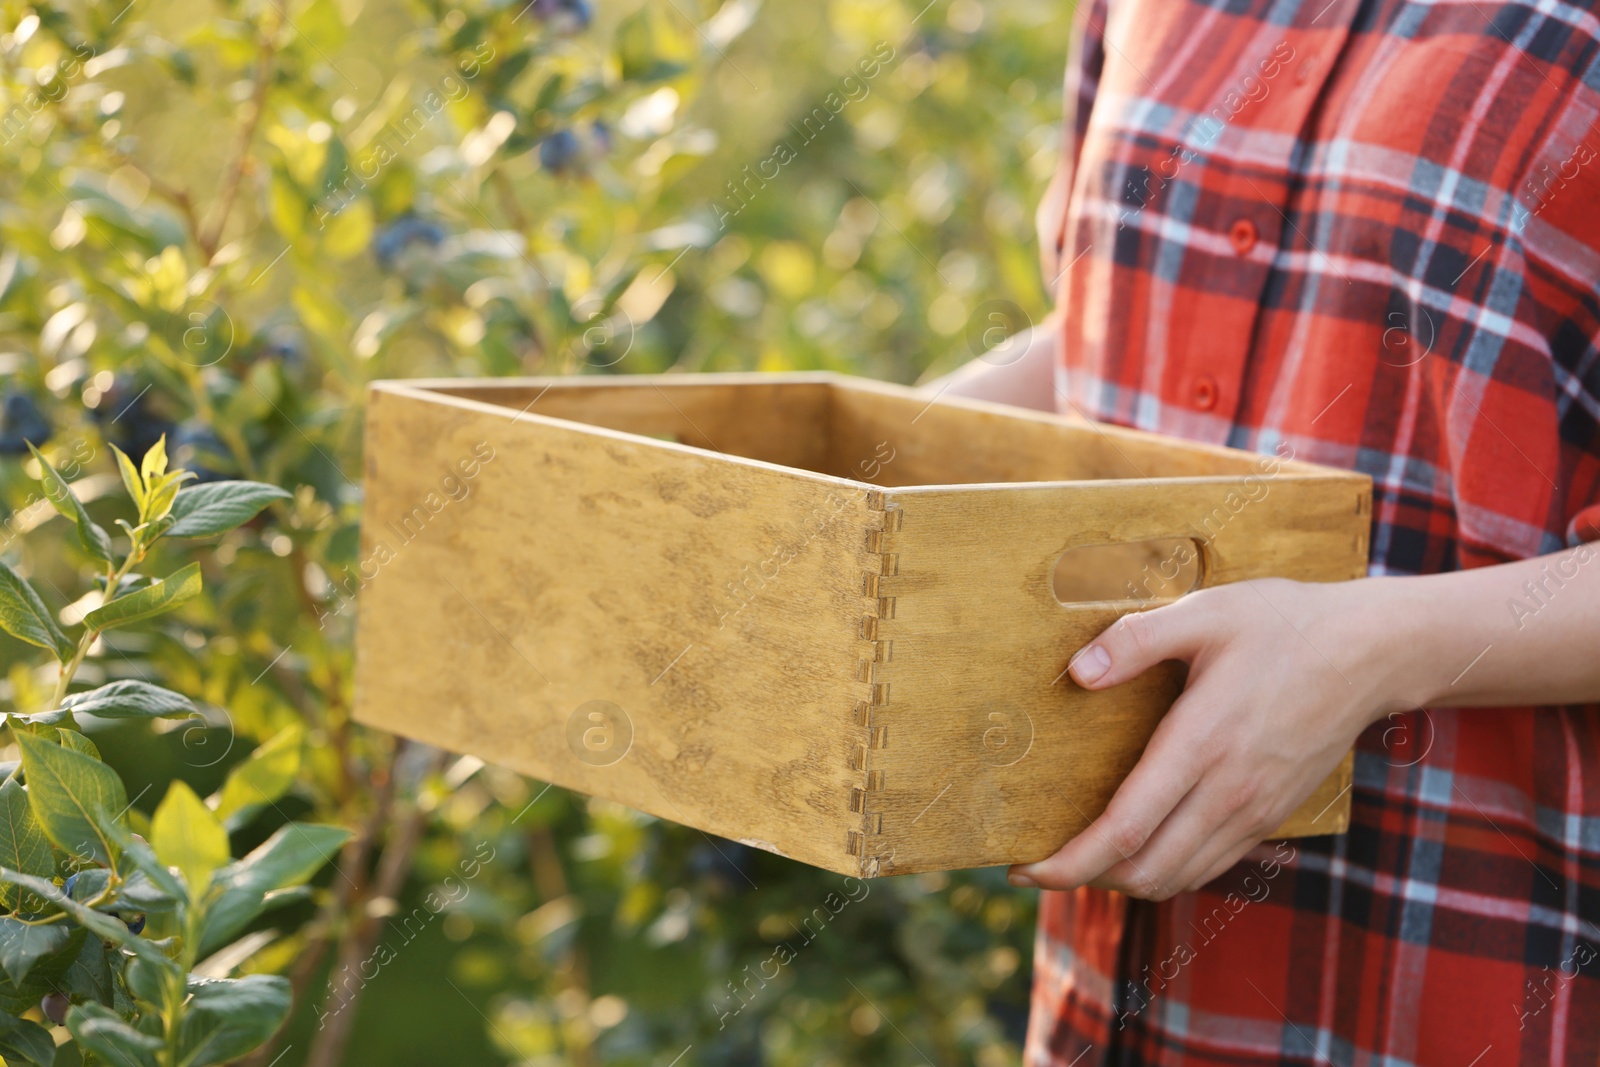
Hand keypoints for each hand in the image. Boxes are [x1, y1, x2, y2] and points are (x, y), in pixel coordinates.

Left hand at [1009, 577, 1410, 898]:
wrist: (1371, 653)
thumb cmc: (1282, 624)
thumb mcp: (1205, 613)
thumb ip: (1136, 640)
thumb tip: (1077, 673)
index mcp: (1202, 745)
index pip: (1125, 830)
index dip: (1069, 861)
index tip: (1024, 869)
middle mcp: (1228, 792)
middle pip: (1144, 870)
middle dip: (1083, 878)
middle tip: (1037, 864)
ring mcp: (1254, 811)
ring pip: (1177, 877)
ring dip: (1122, 880)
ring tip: (1079, 858)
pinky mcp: (1272, 815)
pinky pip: (1208, 864)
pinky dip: (1165, 869)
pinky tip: (1138, 845)